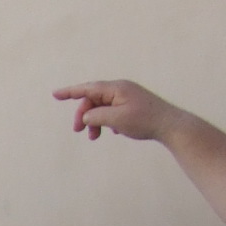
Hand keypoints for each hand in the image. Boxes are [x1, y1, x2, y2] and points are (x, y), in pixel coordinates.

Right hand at [53, 79, 195, 144]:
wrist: (171, 126)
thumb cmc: (145, 121)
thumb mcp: (116, 120)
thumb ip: (96, 116)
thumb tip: (86, 116)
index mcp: (116, 88)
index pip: (87, 88)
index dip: (70, 92)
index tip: (55, 94)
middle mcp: (120, 89)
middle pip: (93, 99)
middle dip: (84, 115)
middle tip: (78, 132)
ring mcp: (127, 96)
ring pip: (102, 107)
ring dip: (94, 121)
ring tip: (94, 137)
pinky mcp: (132, 105)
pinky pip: (111, 110)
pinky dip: (106, 121)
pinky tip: (112, 132)